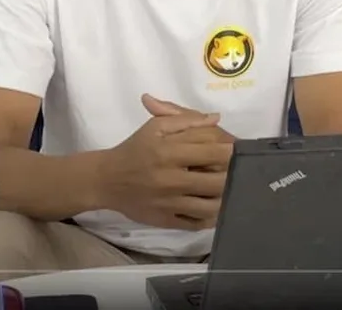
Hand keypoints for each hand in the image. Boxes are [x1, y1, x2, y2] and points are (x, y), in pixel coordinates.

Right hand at [99, 107, 232, 230]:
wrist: (107, 180)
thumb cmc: (135, 149)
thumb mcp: (155, 127)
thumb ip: (186, 120)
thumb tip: (216, 118)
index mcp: (169, 152)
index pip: (213, 150)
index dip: (230, 149)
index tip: (235, 149)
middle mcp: (171, 179)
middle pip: (218, 179)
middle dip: (232, 174)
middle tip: (234, 169)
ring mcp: (170, 203)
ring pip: (212, 205)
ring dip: (224, 196)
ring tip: (226, 188)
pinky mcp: (167, 220)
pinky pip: (197, 223)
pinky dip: (210, 217)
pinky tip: (213, 206)